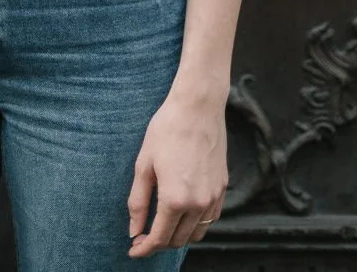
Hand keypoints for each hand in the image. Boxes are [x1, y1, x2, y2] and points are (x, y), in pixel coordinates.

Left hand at [127, 91, 226, 256]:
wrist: (197, 107)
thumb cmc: (166, 130)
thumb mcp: (144, 164)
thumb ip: (138, 202)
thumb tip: (134, 230)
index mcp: (175, 199)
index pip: (159, 238)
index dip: (144, 248)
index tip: (133, 249)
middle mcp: (198, 204)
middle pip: (178, 240)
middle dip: (159, 243)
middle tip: (143, 234)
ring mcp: (213, 198)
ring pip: (196, 233)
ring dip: (178, 235)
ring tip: (162, 224)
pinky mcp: (222, 189)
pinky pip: (210, 219)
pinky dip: (195, 223)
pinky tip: (182, 211)